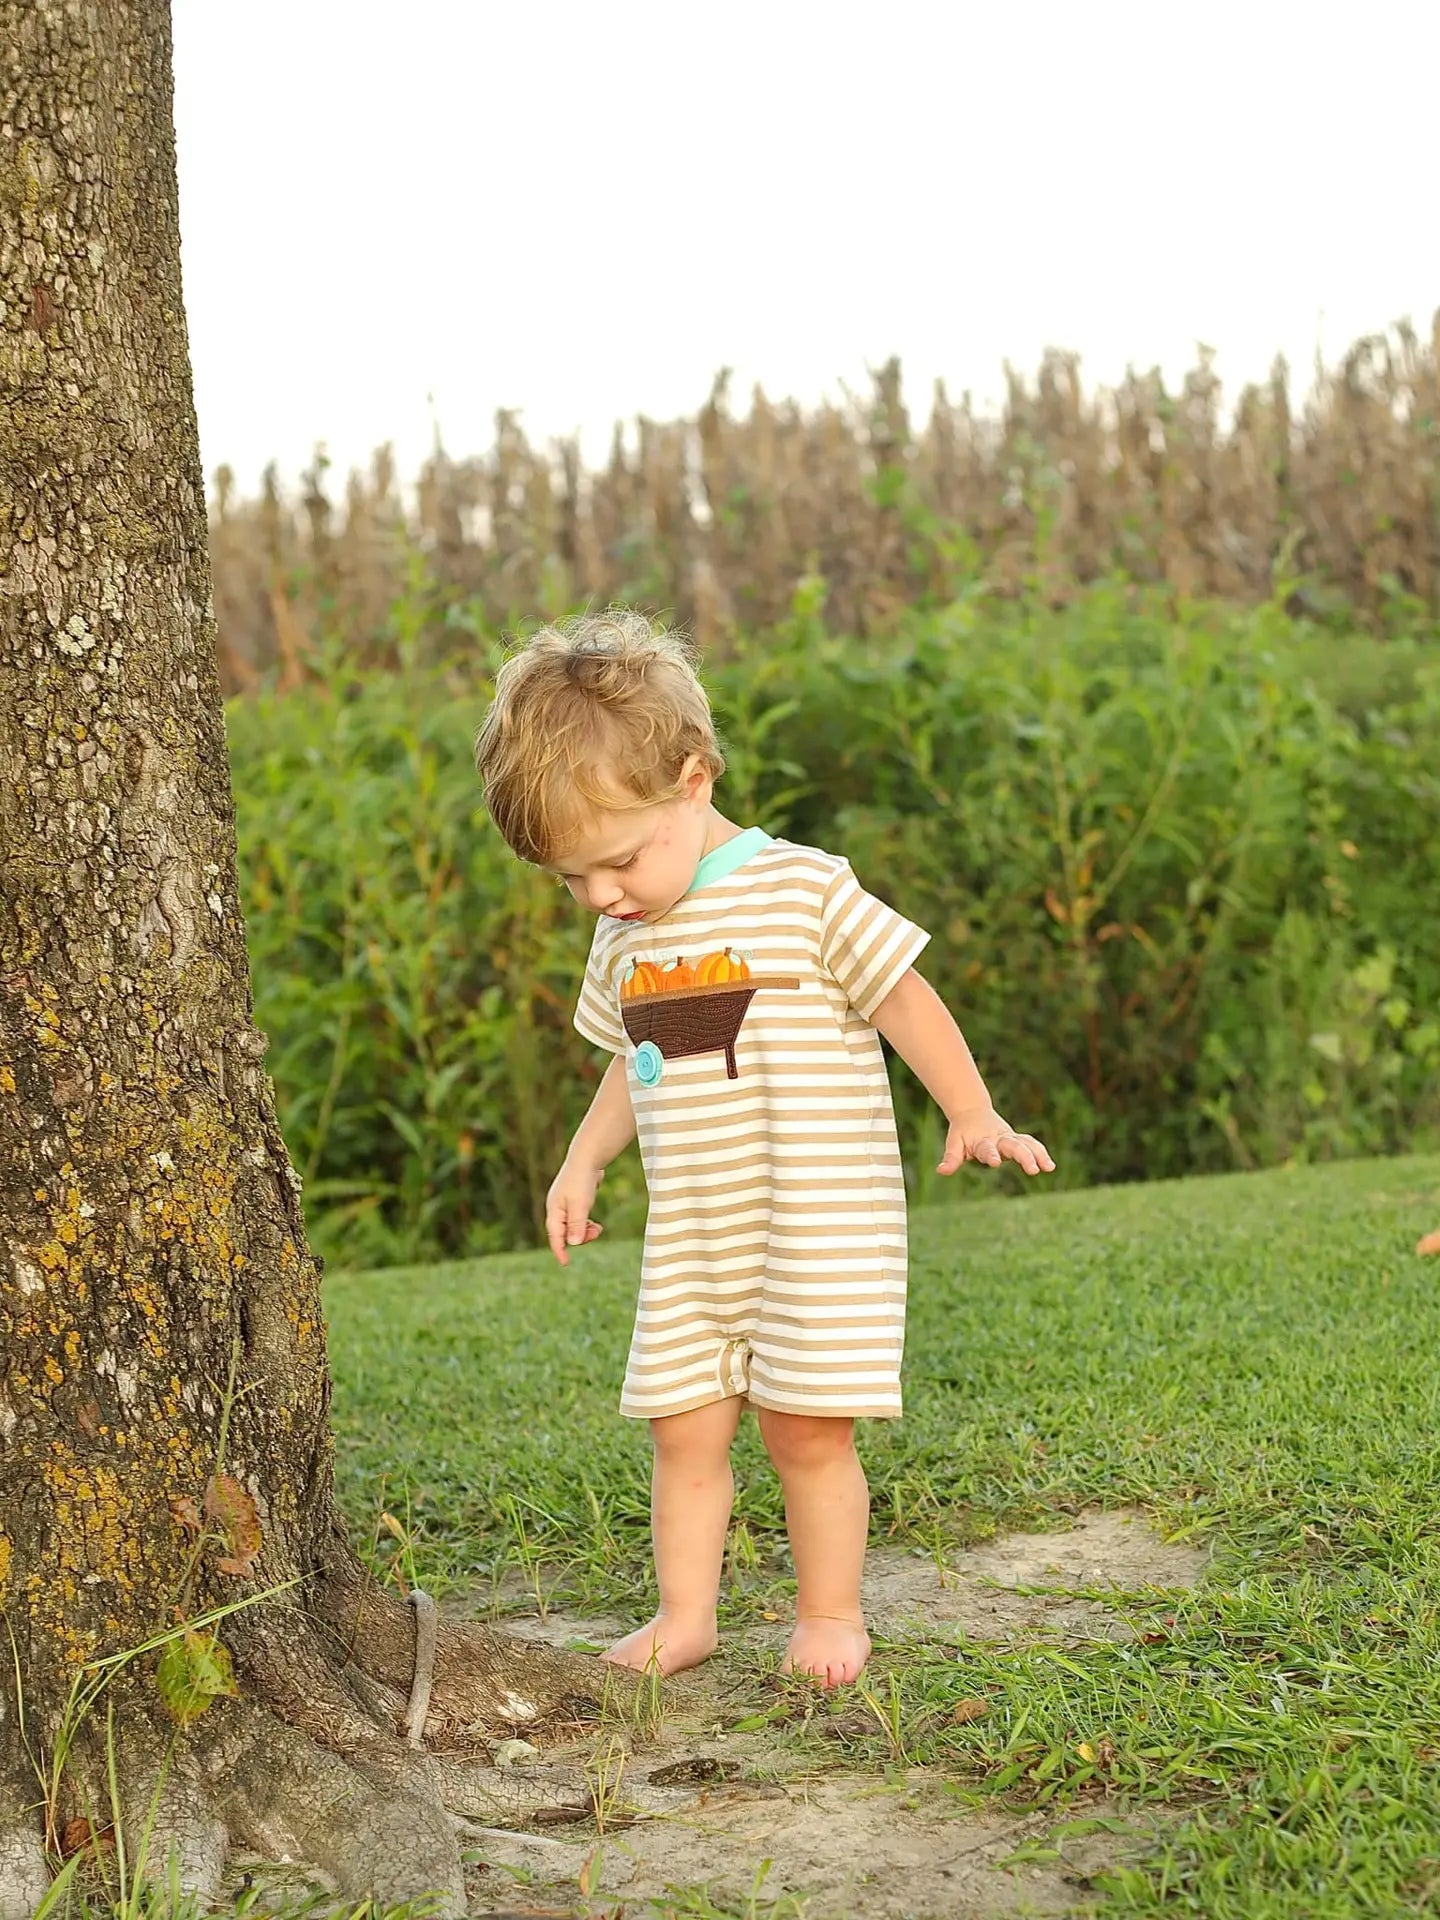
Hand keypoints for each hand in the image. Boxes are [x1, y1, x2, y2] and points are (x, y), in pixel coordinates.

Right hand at [545, 1156, 604, 1264]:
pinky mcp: (574, 1201)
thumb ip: (576, 1224)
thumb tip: (572, 1243)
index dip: (560, 1251)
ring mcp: (565, 1205)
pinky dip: (586, 1225)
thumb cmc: (581, 1180)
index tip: (565, 1263)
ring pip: (572, 1227)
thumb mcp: (580, 1205)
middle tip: (596, 1234)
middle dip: (579, 1238)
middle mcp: (557, 1209)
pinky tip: (595, 1225)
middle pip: (564, 1233)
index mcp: (554, 1210)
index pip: (554, 1236)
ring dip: (585, 1232)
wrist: (587, 1158)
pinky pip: (578, 1220)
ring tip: (598, 1229)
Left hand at [938, 1109, 1054, 1176]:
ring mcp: (1010, 1139)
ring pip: (1027, 1144)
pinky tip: (1050, 1167)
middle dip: (1024, 1157)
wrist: (973, 1112)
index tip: (995, 1163)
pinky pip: (1031, 1144)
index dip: (990, 1155)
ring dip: (1038, 1155)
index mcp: (983, 1140)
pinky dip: (1041, 1153)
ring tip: (1049, 1168)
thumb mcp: (954, 1143)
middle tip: (1032, 1170)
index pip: (987, 1149)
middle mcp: (999, 1139)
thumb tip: (941, 1171)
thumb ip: (951, 1158)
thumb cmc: (962, 1132)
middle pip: (1014, 1146)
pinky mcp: (1017, 1140)